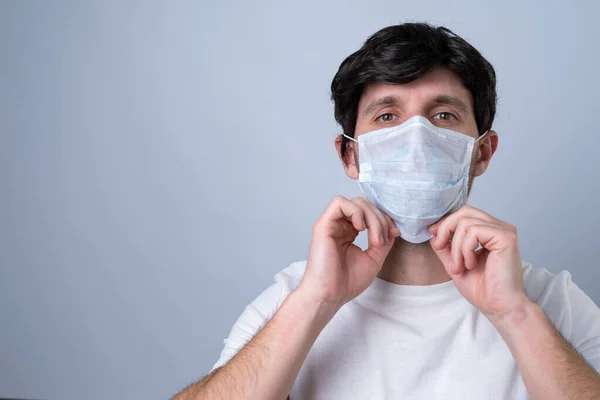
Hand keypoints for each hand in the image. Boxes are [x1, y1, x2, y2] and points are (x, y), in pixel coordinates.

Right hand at [299, 196, 399, 308]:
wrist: (330, 295)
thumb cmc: (346, 283)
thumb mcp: (374, 259)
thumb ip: (383, 242)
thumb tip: (392, 228)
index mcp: (349, 232)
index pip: (369, 213)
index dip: (384, 219)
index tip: (393, 234)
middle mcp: (340, 225)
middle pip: (365, 205)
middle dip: (380, 219)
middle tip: (381, 240)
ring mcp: (331, 224)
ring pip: (356, 202)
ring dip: (371, 217)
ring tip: (374, 238)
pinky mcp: (323, 225)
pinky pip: (339, 203)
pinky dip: (355, 212)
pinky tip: (360, 229)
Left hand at [428, 206, 530, 322]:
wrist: (498, 306)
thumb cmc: (482, 289)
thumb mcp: (455, 263)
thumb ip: (446, 247)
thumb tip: (433, 232)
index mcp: (490, 231)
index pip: (464, 214)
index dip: (446, 223)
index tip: (434, 237)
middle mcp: (499, 227)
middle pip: (465, 212)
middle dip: (446, 229)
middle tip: (440, 247)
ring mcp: (504, 230)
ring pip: (466, 223)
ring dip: (456, 247)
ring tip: (459, 266)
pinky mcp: (506, 236)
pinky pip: (474, 231)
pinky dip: (465, 249)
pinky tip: (470, 264)